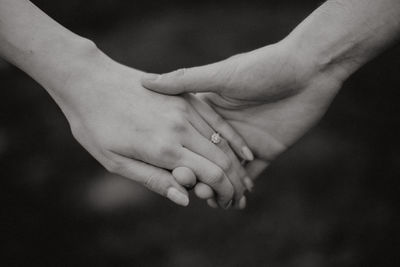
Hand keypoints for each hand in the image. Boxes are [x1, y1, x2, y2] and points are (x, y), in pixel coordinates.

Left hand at [50, 51, 252, 208]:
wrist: (88, 80)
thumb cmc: (95, 125)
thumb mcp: (115, 161)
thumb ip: (153, 180)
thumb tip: (185, 199)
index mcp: (163, 148)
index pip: (211, 174)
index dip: (225, 192)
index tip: (228, 203)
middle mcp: (180, 127)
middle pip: (222, 159)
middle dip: (235, 182)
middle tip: (239, 198)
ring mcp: (185, 108)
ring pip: (223, 140)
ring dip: (237, 164)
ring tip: (244, 180)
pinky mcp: (185, 96)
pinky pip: (216, 120)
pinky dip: (233, 138)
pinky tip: (244, 152)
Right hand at [142, 41, 343, 182]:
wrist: (309, 71)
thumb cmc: (263, 67)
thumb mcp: (221, 74)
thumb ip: (185, 81)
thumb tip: (146, 82)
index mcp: (209, 110)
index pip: (187, 139)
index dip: (179, 156)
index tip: (173, 171)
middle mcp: (224, 129)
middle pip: (204, 159)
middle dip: (198, 177)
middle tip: (194, 192)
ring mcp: (244, 143)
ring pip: (224, 172)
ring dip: (217, 187)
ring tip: (211, 200)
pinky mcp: (265, 152)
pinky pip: (249, 176)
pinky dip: (241, 190)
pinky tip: (233, 202)